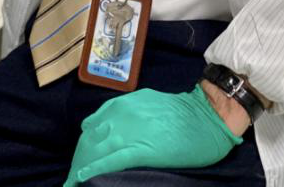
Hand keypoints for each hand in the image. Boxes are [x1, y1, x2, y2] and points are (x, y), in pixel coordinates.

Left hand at [63, 86, 241, 185]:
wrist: (208, 116)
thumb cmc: (182, 113)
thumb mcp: (147, 105)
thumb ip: (127, 114)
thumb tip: (109, 130)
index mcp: (123, 105)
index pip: (93, 126)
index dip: (84, 145)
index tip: (79, 159)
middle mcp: (122, 115)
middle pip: (91, 140)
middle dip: (80, 159)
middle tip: (74, 175)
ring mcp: (131, 132)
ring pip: (97, 151)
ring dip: (83, 167)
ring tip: (75, 181)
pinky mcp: (142, 149)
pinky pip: (112, 160)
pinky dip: (95, 169)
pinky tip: (84, 178)